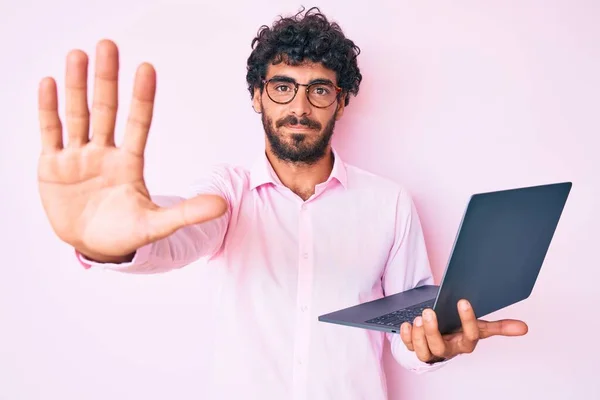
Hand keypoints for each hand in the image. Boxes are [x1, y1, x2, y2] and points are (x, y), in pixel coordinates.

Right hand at [37, 39, 227, 261]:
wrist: (93, 247)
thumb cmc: (125, 234)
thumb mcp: (155, 225)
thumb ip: (186, 213)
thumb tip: (223, 205)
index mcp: (129, 163)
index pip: (138, 123)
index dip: (142, 98)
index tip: (147, 68)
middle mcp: (104, 153)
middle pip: (106, 110)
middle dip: (106, 79)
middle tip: (108, 45)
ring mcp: (78, 157)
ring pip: (77, 114)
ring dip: (76, 86)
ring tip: (78, 55)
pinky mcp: (53, 165)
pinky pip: (51, 132)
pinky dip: (48, 109)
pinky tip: (49, 83)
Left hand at [399, 299, 528, 363]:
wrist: (442, 339)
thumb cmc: (460, 331)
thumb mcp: (479, 327)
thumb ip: (499, 327)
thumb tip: (525, 328)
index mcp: (465, 343)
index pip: (470, 336)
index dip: (467, 320)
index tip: (463, 301)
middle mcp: (447, 350)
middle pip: (440, 347)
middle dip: (433, 330)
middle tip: (429, 311)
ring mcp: (430, 351)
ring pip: (423, 351)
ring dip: (418, 335)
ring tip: (417, 318)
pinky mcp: (415, 348)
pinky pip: (408, 346)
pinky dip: (406, 336)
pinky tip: (406, 323)